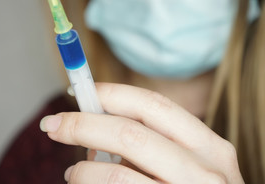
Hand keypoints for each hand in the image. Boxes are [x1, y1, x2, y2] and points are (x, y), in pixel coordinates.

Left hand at [40, 83, 243, 183]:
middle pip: (129, 134)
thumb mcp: (186, 164)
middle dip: (82, 125)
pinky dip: (88, 183)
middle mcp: (204, 174)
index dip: (112, 93)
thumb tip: (93, 120)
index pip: (154, 106)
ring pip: (114, 174)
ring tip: (74, 172)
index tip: (80, 91)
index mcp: (211, 148)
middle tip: (53, 124)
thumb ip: (149, 141)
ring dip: (82, 169)